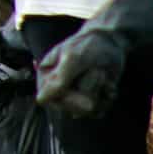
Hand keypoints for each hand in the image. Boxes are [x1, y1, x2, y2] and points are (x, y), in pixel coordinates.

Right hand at [34, 0, 152, 117]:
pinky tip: (109, 84)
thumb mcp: (74, 59)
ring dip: (101, 92)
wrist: (112, 42)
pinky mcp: (90, 99)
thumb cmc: (90, 45)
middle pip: (72, 109)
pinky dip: (108, 97)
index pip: (51, 100)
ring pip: (88, 111)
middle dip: (90, 90)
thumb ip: (59, 79)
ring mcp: (75, 96)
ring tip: (102, 74)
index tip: (84, 87)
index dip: (70, 98)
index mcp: (46, 76)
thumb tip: (40, 100)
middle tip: (96, 71)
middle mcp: (58, 89)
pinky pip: (99, 111)